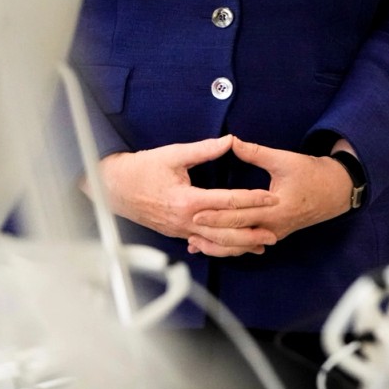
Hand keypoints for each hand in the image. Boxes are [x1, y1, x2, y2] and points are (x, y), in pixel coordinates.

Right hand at [98, 135, 278, 256]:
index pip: (228, 201)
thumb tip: (229, 140)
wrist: (113, 188)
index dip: (252, 199)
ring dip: (240, 245)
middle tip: (274, 232)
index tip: (271, 197)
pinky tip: (235, 248)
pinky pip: (203, 244)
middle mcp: (185, 220)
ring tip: (261, 244)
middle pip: (225, 231)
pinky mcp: (176, 233)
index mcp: (187, 200)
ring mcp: (180, 230)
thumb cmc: (141, 169)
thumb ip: (204, 149)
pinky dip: (221, 247)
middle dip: (252, 232)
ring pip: (215, 243)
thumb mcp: (173, 154)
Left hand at [188, 139, 352, 252]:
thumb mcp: (284, 159)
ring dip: (219, 244)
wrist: (334, 191)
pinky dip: (231, 244)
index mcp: (276, 209)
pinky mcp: (273, 234)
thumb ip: (255, 152)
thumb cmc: (311, 173)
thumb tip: (231, 141)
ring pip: (242, 244)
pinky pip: (249, 243)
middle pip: (237, 233)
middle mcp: (273, 226)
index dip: (217, 213)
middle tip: (187, 228)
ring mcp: (273, 233)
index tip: (196, 211)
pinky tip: (214, 244)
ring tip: (195, 243)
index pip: (241, 214)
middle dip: (212, 232)